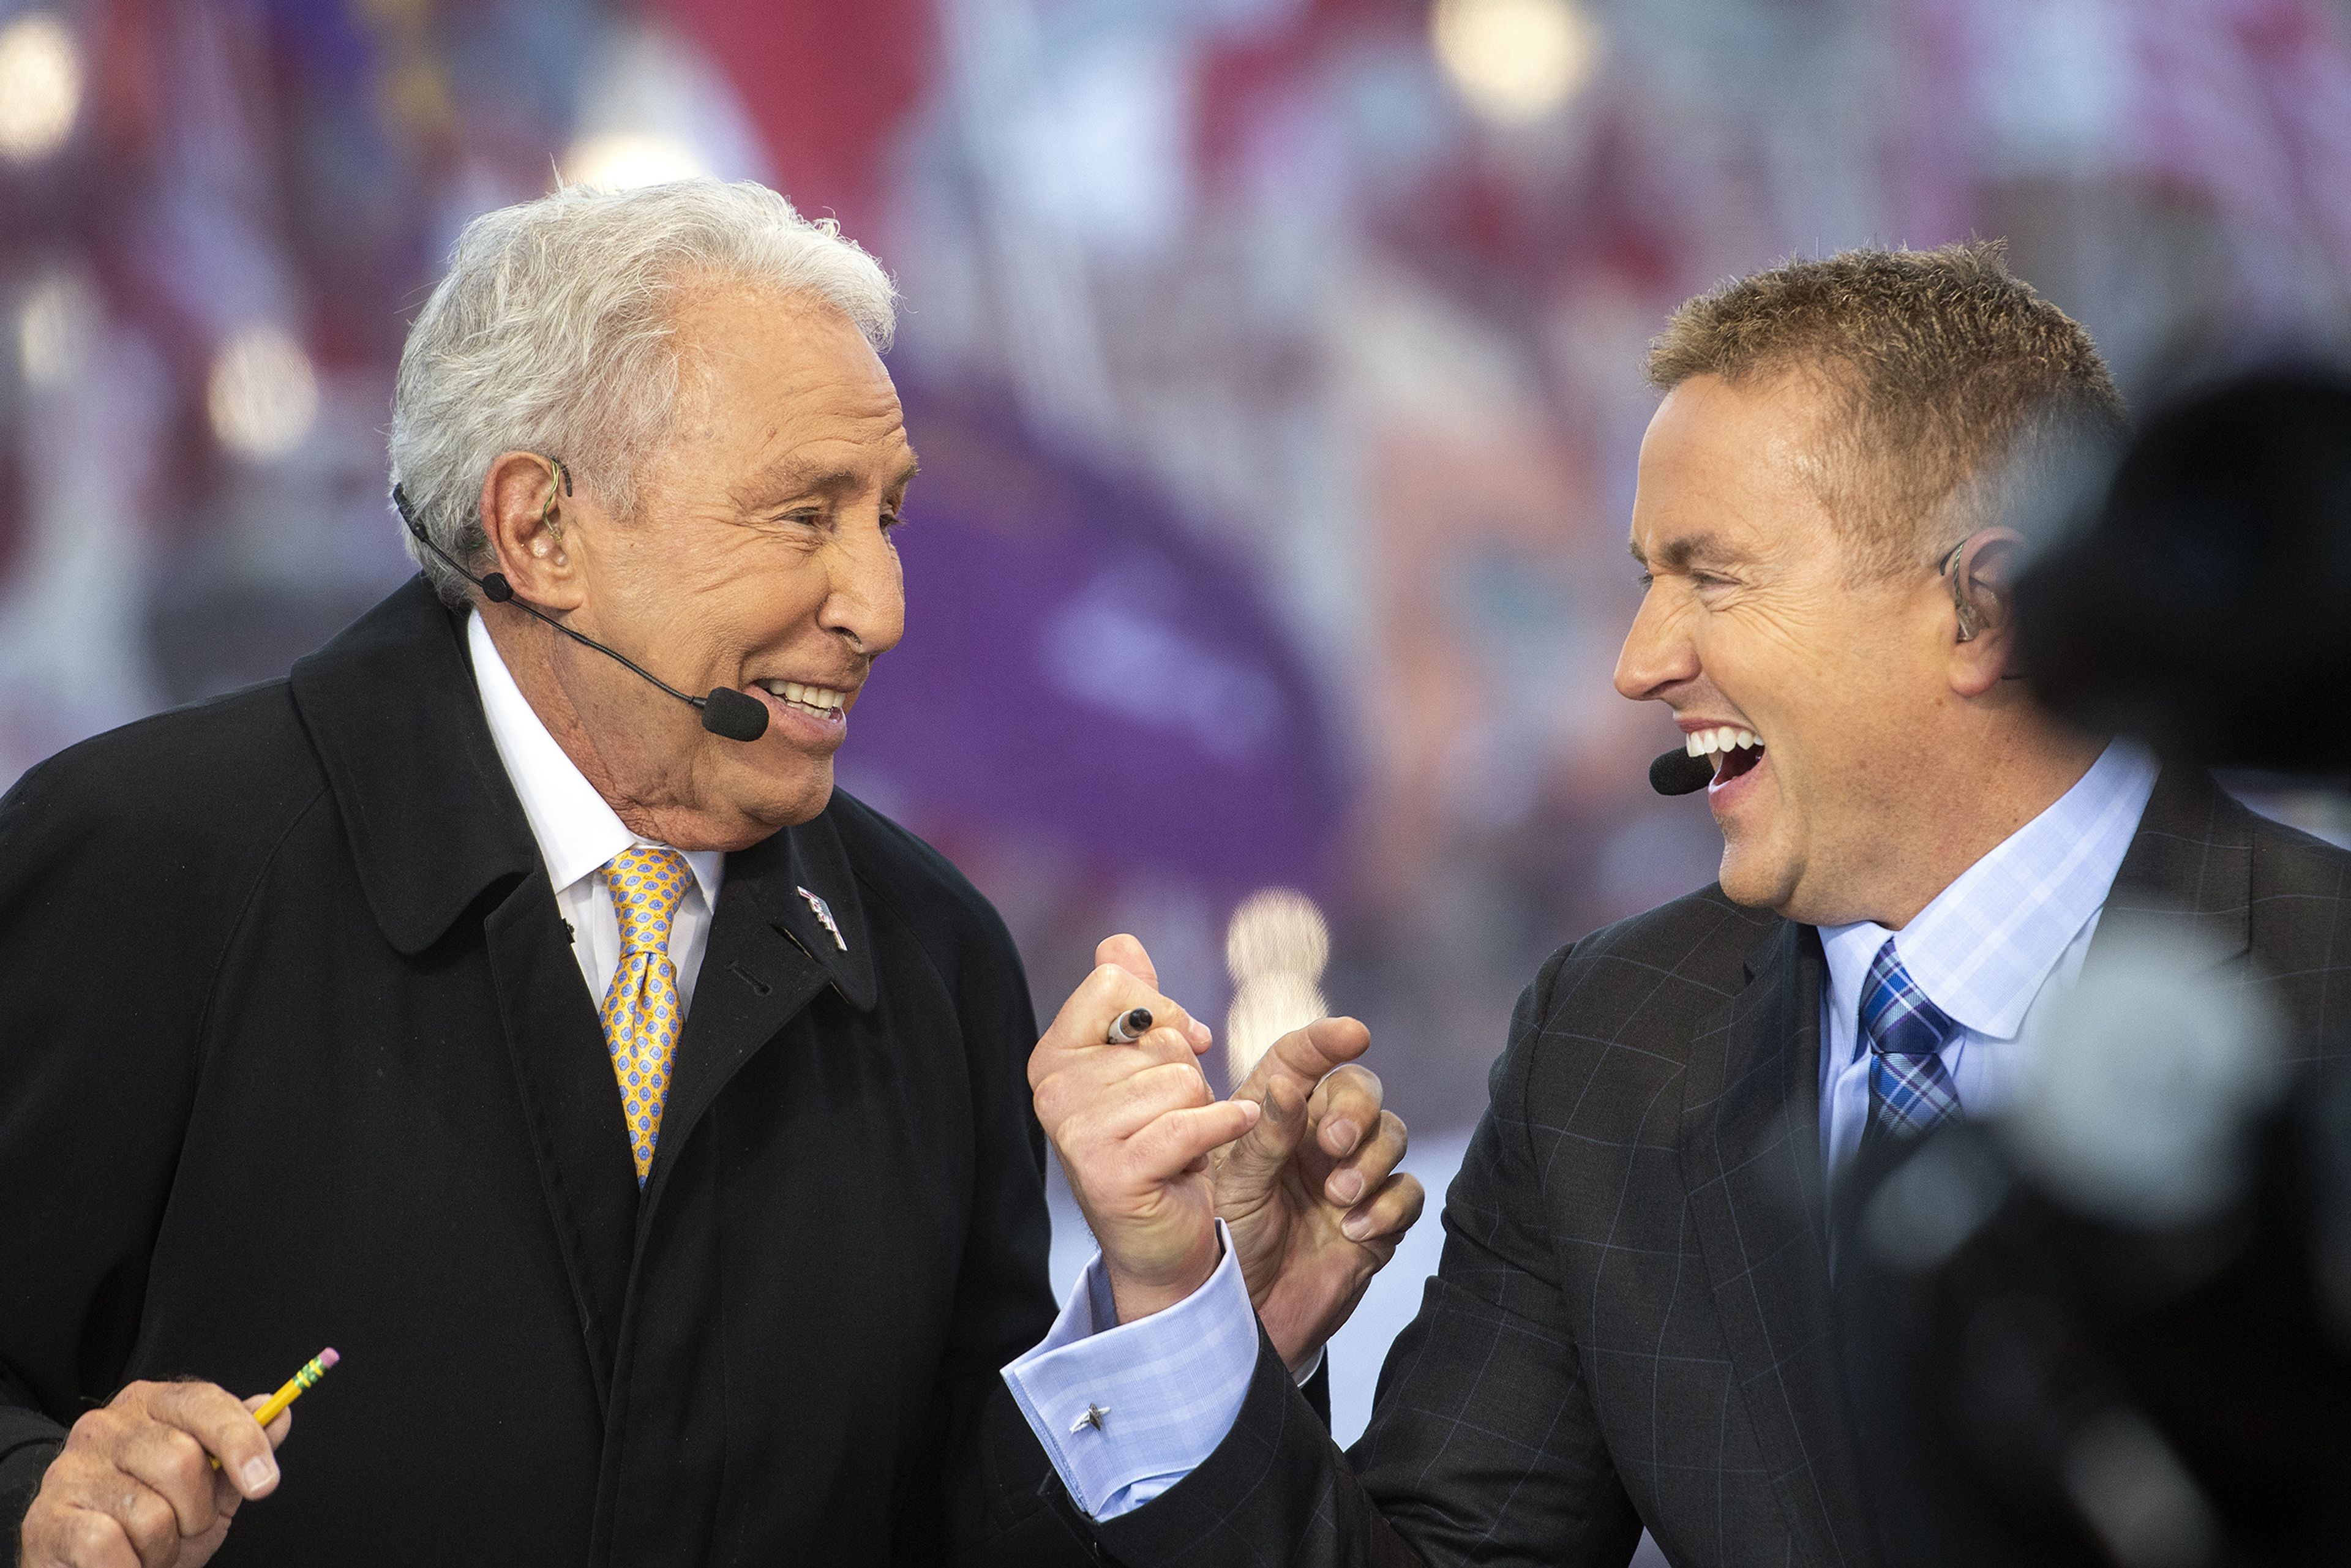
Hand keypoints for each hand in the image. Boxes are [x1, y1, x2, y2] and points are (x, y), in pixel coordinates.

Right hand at [20, 1381, 288, 1567]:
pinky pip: (107, 1545)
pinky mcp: (46, 1517)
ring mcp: (71, 1470)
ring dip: (163, 1547)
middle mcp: (106, 1426)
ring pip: (149, 1511)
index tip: (265, 1482)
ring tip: (149, 1547)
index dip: (242, 1441)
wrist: (89, 1564)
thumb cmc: (154, 1519)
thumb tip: (278, 1413)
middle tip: (183, 1527)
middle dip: (197, 1511)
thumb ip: (242, 1448)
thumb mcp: (209, 1484)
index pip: (204, 1402)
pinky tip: (123, 1562)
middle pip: (181, 1460)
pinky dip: (128, 1566)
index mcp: (151, 1404)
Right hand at [1030, 935, 1260, 1324]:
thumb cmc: (1158, 1145)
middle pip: (1159, 1038)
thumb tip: (1120, 943)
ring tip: (1179, 1147)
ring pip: (1181, 1080)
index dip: (1162, 1010)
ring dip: (1201, 1112)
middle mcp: (1052, 1091)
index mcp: (1053, 1056)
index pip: (1114, 984)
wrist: (1163, 1240)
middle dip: (1187, 1076)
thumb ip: (1132, 1001)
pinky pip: (1190, 1123)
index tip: (1178, 1044)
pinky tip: (1230, 1131)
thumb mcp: (1144, 1065)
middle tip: (1170, 1121)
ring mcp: (1077, 1135)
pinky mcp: (1112, 1173)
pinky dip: (1224, 1126)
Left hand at [1215, 1019, 1425, 1372]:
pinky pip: (1407, 1192)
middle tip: (1334, 1141)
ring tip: (1336, 1195)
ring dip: (1371, 1160)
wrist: (1247, 1314)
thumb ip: (1262, 1135)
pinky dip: (1387, 1205)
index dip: (1326, 1039)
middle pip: (1361, 1089)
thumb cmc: (1228, 1239)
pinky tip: (1354, 1229)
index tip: (1352, 1033)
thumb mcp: (1234, 1184)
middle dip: (1357, 1109)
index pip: (1302, 1060)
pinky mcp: (1379, 1217)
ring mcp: (1352, 1174)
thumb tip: (1286, 1085)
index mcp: (1275, 1115)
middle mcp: (1317, 1136)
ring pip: (1393, 1134)